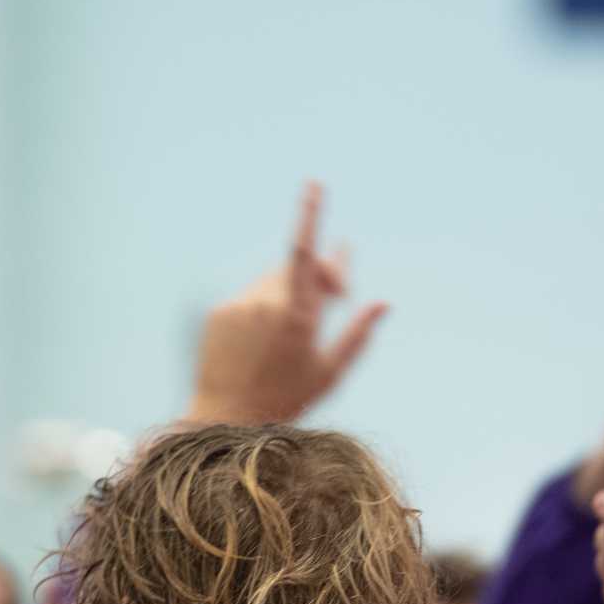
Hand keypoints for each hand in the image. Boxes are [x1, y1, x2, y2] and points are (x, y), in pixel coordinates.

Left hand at [185, 182, 386, 424]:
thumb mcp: (330, 371)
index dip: (309, 214)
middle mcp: (266, 303)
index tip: (313, 185)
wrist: (227, 418)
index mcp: (298, 316)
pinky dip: (262, 310)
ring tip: (293, 334)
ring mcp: (239, 305)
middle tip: (341, 293)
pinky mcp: (219, 312)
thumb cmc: (287, 399)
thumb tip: (384, 303)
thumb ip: (357, 333)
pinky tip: (261, 344)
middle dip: (319, 275)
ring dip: (290, 293)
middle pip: (296, 268)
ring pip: (272, 282)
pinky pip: (248, 298)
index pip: (304, 252)